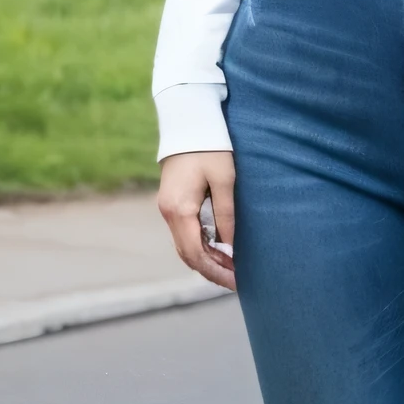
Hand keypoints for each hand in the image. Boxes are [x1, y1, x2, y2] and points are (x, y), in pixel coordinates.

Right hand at [157, 149, 236, 290]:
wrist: (188, 122)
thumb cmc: (210, 147)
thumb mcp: (225, 180)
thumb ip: (226, 214)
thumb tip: (229, 246)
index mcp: (179, 209)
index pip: (195, 254)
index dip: (215, 272)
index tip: (236, 281)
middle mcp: (168, 213)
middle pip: (187, 254)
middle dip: (212, 271)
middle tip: (237, 281)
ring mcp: (167, 208)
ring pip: (184, 246)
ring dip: (206, 260)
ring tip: (231, 269)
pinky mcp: (172, 202)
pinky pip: (184, 233)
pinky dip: (200, 246)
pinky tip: (219, 250)